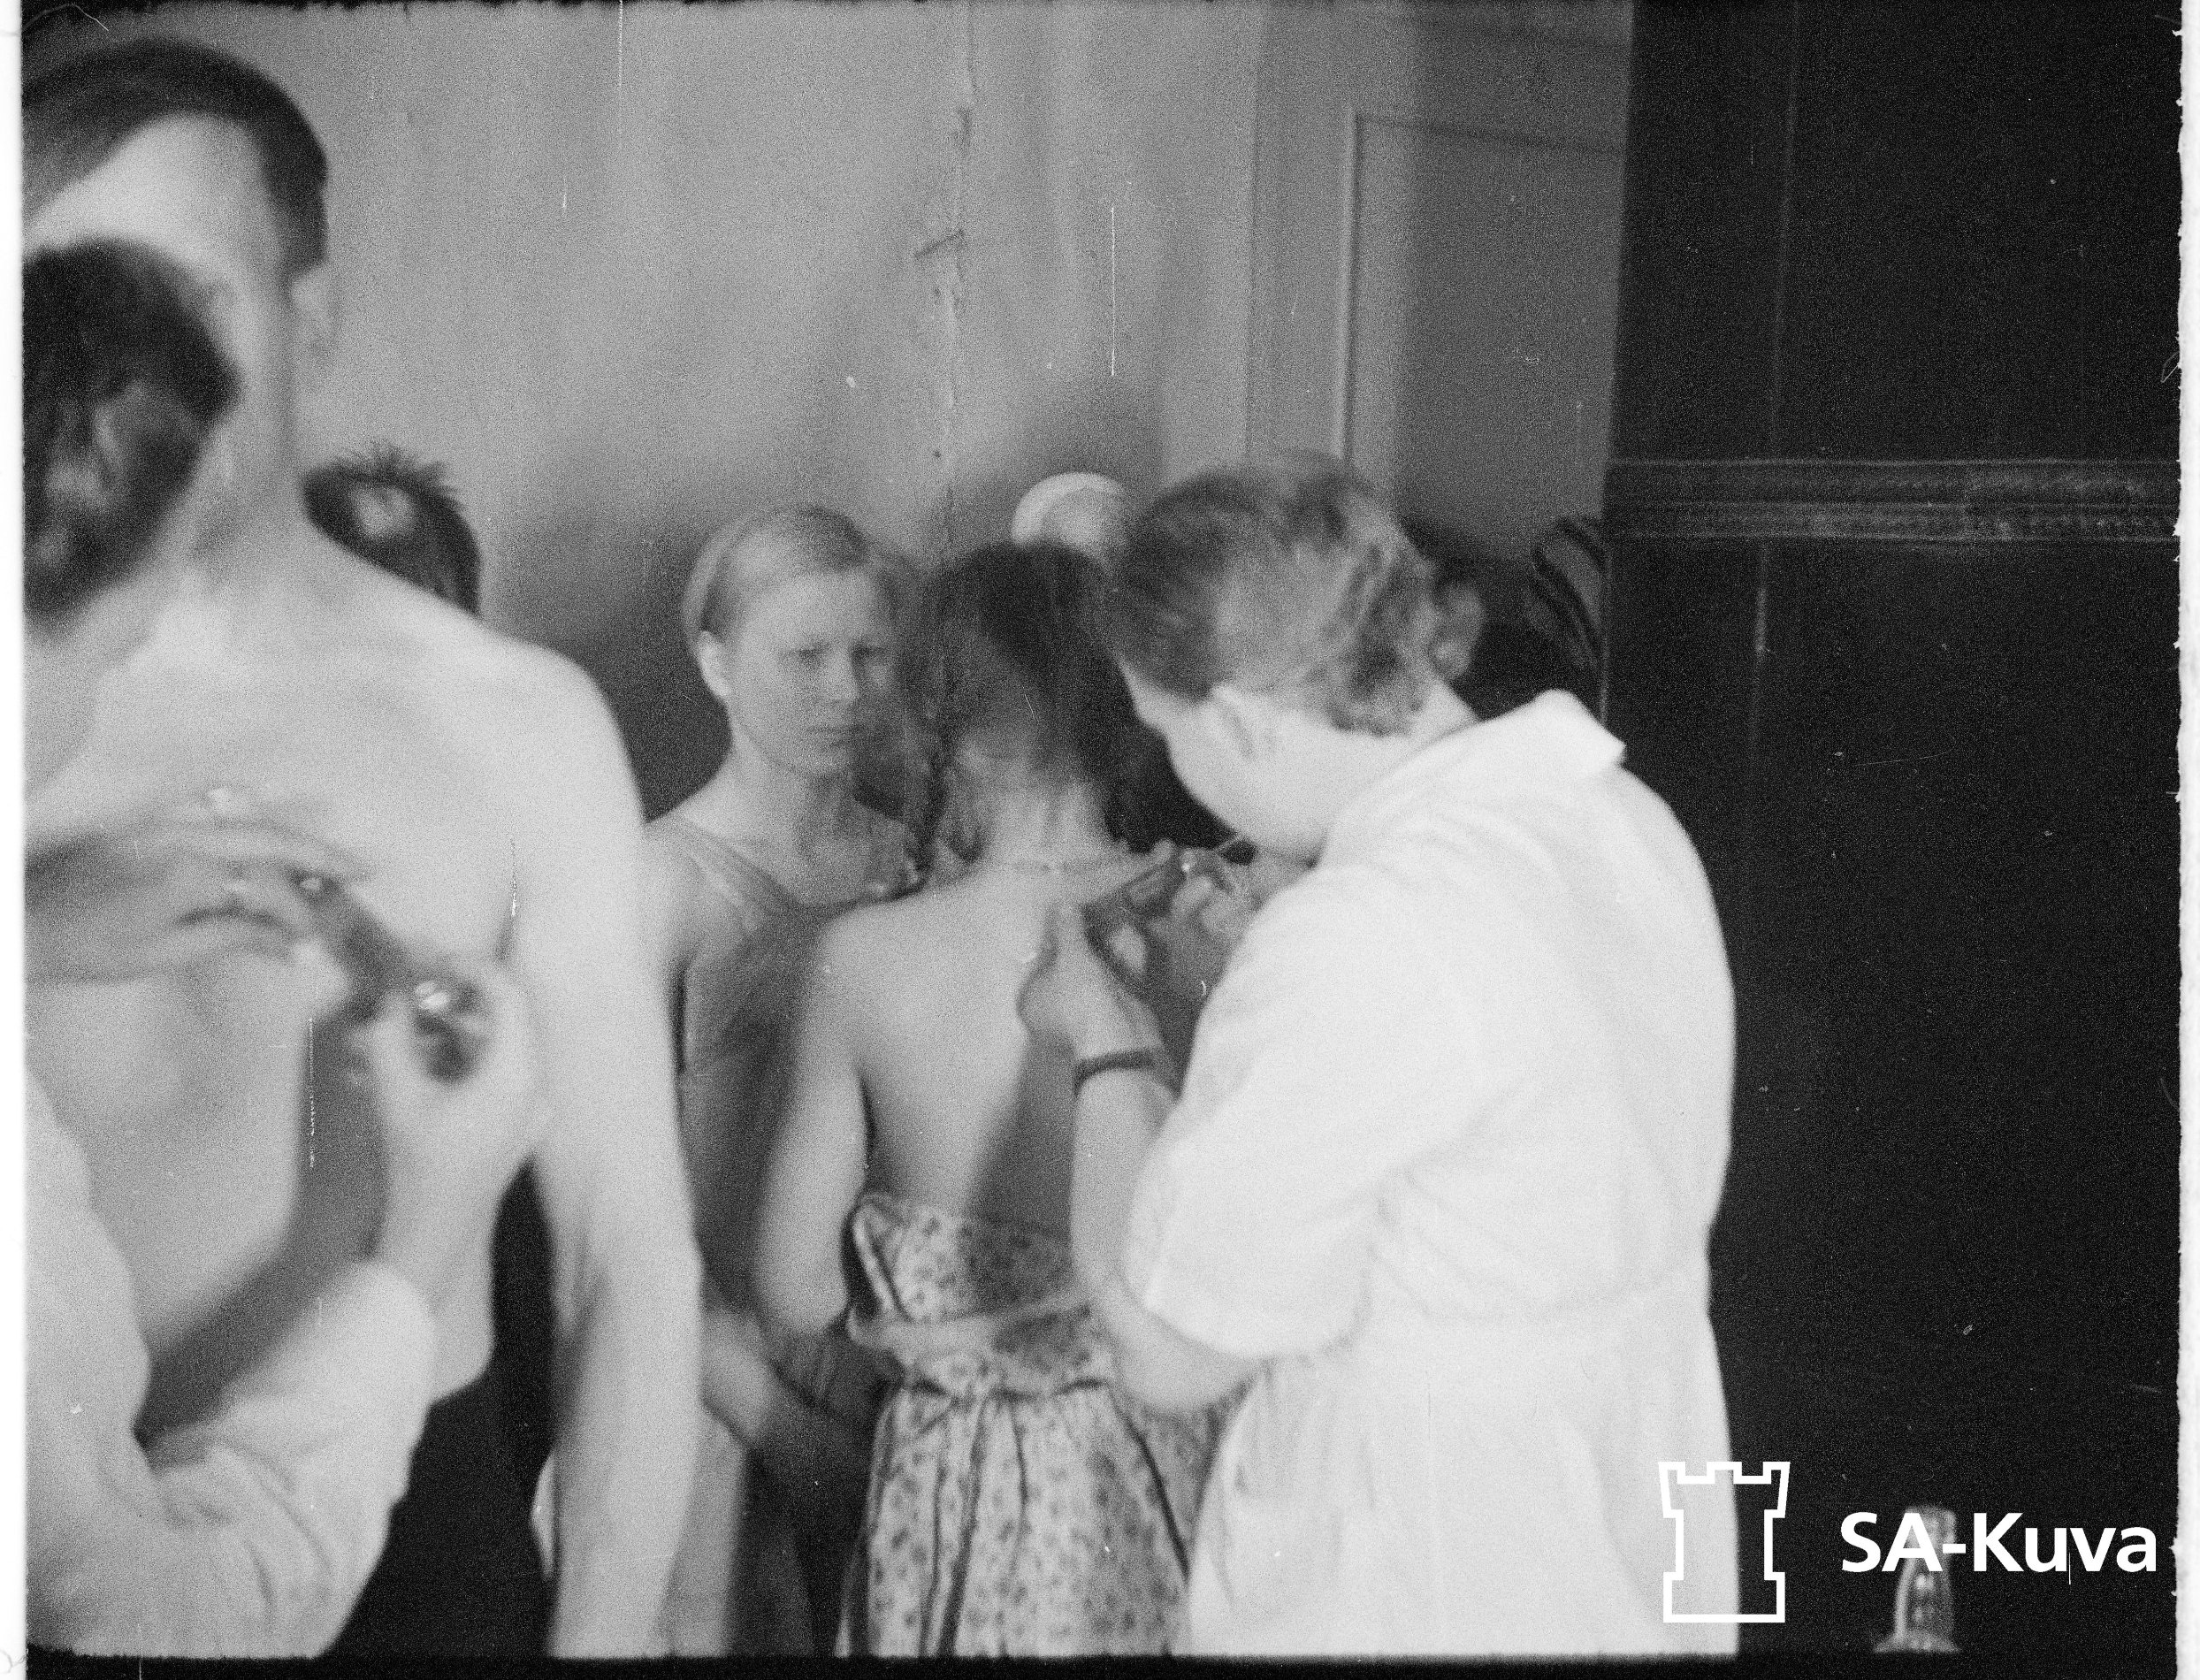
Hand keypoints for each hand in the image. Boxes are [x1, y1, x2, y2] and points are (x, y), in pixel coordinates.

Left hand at [25, 806, 364, 983]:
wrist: (23, 917)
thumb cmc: (86, 947)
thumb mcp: (161, 953)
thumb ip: (230, 937)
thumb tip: (288, 944)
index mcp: (185, 872)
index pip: (264, 887)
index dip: (299, 911)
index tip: (320, 936)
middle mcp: (180, 837)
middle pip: (268, 838)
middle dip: (319, 853)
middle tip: (365, 869)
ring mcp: (165, 825)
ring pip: (246, 823)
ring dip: (293, 839)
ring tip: (331, 860)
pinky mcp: (153, 826)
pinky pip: (220, 821)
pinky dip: (257, 832)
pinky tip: (277, 845)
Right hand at [360, 956, 546, 1308]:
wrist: (432, 1238)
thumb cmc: (418, 1167)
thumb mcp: (396, 1094)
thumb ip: (390, 1035)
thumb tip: (388, 997)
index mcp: (518, 1073)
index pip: (509, 995)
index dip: (473, 968)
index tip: (432, 962)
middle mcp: (535, 1088)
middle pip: (503, 1021)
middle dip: (452, 1003)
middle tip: (409, 993)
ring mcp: (529, 1112)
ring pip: (492, 1051)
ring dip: (445, 1037)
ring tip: (392, 1034)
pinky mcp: (514, 1130)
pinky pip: (490, 1080)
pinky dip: (452, 1066)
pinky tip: (403, 1069)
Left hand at [1018, 901, 1162, 1063]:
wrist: (1119, 1034)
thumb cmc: (1081, 996)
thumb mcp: (1071, 955)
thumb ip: (1067, 929)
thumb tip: (1063, 905)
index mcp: (1031, 1002)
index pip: (1040, 964)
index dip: (1056, 940)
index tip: (1070, 919)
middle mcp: (1052, 1012)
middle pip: (1068, 970)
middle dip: (1084, 945)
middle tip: (1093, 917)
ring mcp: (1082, 1016)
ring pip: (1092, 977)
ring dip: (1104, 953)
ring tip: (1112, 922)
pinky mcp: (1109, 1015)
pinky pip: (1111, 985)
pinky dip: (1120, 966)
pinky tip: (1129, 941)